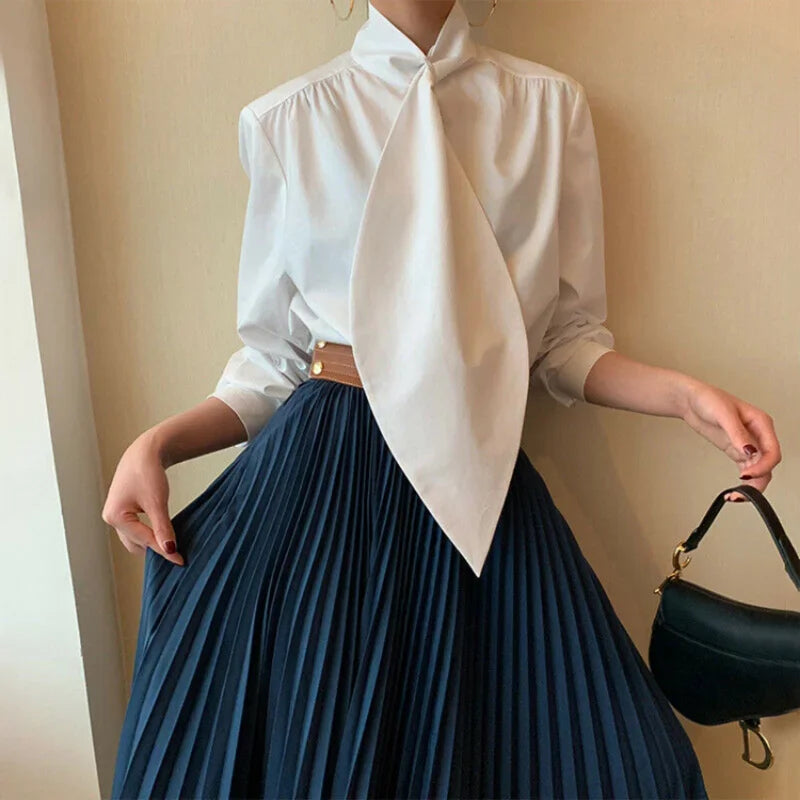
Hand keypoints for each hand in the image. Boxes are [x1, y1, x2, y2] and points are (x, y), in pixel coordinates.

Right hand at [101, 431, 184, 564]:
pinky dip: (149, 533)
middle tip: (177, 557)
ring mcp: (116, 514)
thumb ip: (163, 527)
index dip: (164, 551)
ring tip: (172, 549)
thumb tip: (170, 550)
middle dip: (155, 550)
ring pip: (135, 538)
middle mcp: (111, 518)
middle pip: (136, 543)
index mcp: (115, 517)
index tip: (180, 561)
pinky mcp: (124, 510)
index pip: (144, 540)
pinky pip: (136, 529)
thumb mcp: (157, 502)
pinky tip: (164, 536)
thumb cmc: (147, 471)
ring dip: (151, 543)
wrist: (146, 451)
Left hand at [680, 380, 780, 501]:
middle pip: (768, 465)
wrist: (691, 400)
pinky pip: (747, 469)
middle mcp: (758, 435)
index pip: (772, 452)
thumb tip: (750, 450)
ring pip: (760, 470)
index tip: (746, 476)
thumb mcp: (723, 414)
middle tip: (740, 494)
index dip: (763, 467)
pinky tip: (735, 491)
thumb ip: (737, 433)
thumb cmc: (708, 399)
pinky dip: (744, 481)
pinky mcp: (736, 450)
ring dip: (751, 485)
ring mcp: (747, 444)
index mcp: (761, 424)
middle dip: (758, 481)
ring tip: (735, 496)